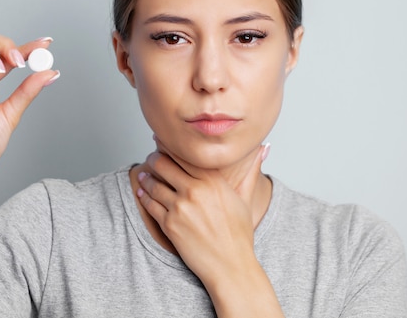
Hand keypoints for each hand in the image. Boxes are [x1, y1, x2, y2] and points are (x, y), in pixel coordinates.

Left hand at [136, 142, 267, 285]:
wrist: (230, 265)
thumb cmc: (239, 234)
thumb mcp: (245, 198)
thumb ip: (251, 169)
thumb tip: (264, 147)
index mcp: (213, 180)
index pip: (184, 154)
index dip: (169, 145)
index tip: (162, 140)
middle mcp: (195, 190)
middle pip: (163, 164)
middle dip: (154, 158)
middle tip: (152, 158)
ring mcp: (180, 207)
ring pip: (153, 183)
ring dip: (147, 177)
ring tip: (145, 175)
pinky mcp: (169, 224)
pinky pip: (150, 204)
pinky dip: (144, 196)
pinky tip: (143, 192)